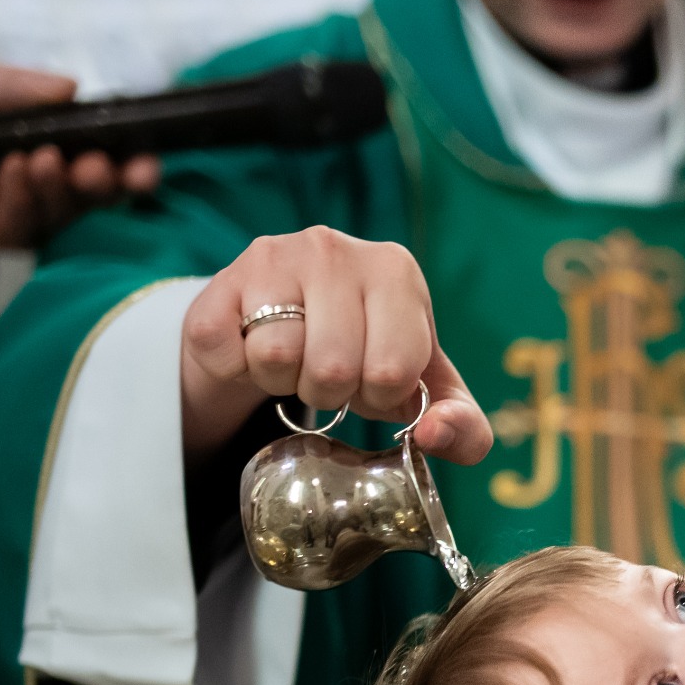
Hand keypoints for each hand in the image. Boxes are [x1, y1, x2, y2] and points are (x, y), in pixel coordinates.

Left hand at [0, 63, 160, 254]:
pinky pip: (25, 221)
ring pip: (67, 208)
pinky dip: (24, 194)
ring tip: (45, 159)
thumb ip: (22, 85)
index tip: (146, 162)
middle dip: (109, 182)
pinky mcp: (6, 234)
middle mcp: (64, 186)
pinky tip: (15, 168)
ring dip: (61, 185)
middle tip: (99, 168)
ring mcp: (38, 213)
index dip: (136, 165)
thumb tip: (72, 87)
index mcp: (72, 149)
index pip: (117, 161)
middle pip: (103, 193)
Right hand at [179, 226, 493, 464]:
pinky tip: (251, 348)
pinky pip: (221, 349)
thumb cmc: (367, 354)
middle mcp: (335, 249)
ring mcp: (274, 255)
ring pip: (274, 357)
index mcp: (397, 271)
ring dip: (281, 381)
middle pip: (331, 368)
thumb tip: (434, 434)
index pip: (393, 369)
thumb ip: (462, 425)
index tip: (372, 378)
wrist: (284, 320)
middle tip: (327, 374)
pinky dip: (234, 367)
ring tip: (292, 359)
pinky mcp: (222, 277)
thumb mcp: (423, 388)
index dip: (380, 395)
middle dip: (329, 392)